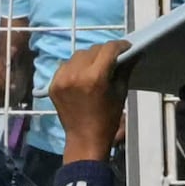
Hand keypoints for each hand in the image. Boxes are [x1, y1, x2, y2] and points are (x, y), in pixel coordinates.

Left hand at [48, 38, 124, 161]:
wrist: (85, 139)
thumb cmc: (107, 119)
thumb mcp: (120, 93)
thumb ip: (124, 70)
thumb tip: (131, 53)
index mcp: (95, 77)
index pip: (108, 49)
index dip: (120, 46)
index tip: (127, 47)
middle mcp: (75, 74)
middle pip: (92, 50)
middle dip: (104, 52)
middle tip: (113, 58)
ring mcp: (61, 79)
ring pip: (77, 55)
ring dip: (89, 58)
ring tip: (97, 66)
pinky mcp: (53, 84)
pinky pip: (65, 66)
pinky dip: (75, 66)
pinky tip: (82, 74)